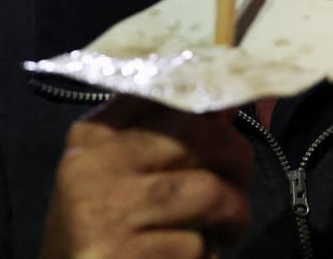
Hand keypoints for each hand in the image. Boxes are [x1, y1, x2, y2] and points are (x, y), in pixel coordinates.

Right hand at [39, 96, 253, 258]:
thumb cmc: (103, 223)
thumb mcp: (120, 169)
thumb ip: (167, 135)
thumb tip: (225, 108)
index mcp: (94, 133)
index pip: (164, 91)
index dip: (210, 99)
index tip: (229, 116)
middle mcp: (94, 164)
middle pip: (195, 134)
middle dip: (235, 158)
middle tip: (239, 183)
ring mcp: (105, 211)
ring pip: (207, 191)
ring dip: (233, 211)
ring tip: (229, 227)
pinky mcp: (119, 255)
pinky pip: (195, 244)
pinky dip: (208, 253)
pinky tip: (195, 256)